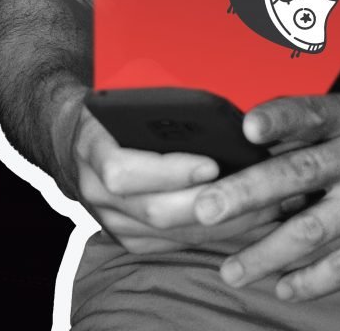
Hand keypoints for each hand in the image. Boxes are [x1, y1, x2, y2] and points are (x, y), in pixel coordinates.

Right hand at [53, 90, 284, 255]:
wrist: (72, 139)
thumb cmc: (111, 108)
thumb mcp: (122, 95)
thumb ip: (156, 105)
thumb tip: (214, 111)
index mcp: (90, 147)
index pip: (123, 172)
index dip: (169, 172)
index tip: (211, 164)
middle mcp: (95, 192)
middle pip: (155, 211)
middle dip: (210, 204)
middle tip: (255, 191)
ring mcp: (112, 222)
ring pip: (171, 235)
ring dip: (223, 224)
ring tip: (267, 207)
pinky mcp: (130, 240)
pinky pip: (177, 245)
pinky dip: (214, 235)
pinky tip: (249, 222)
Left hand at [192, 93, 339, 301]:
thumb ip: (312, 131)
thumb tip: (249, 146)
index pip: (313, 112)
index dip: (280, 119)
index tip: (247, 127)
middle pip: (301, 173)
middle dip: (249, 193)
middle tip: (206, 209)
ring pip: (317, 228)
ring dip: (268, 252)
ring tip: (231, 269)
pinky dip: (314, 280)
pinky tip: (283, 287)